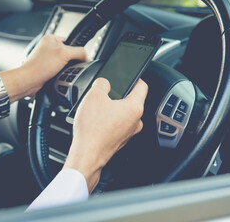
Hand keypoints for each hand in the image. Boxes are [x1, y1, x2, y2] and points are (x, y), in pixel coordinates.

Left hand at [0, 34, 86, 102]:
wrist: (29, 81)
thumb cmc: (39, 66)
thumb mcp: (64, 54)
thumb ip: (79, 52)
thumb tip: (87, 56)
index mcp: (51, 38)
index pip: (72, 42)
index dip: (77, 51)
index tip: (79, 59)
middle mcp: (48, 47)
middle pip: (69, 54)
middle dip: (71, 62)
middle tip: (67, 67)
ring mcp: (47, 59)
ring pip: (65, 64)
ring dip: (66, 70)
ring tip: (61, 73)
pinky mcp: (47, 69)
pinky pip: (60, 71)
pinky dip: (61, 75)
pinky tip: (58, 76)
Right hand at [63, 78, 147, 192]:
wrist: (87, 154)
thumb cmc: (92, 129)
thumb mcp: (93, 95)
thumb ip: (101, 83)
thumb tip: (104, 83)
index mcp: (135, 108)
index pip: (142, 86)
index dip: (135, 77)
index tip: (129, 76)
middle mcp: (136, 122)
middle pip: (131, 101)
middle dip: (118, 96)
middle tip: (104, 94)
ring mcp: (128, 133)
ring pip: (122, 114)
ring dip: (112, 109)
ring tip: (97, 110)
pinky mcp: (119, 140)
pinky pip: (116, 125)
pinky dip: (108, 121)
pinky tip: (95, 122)